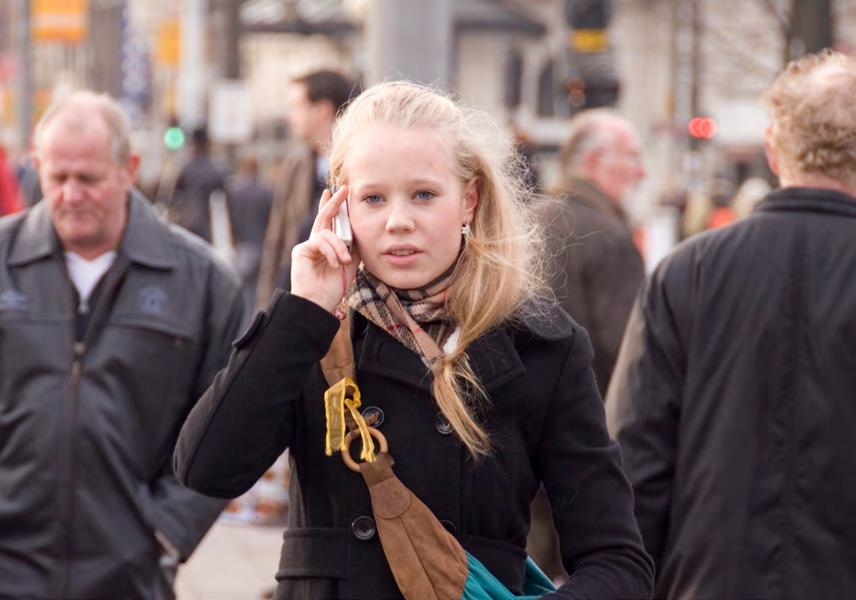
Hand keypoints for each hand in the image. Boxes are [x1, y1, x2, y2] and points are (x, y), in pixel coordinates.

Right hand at [290, 186, 359, 312]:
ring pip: (326, 233)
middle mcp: (316, 243)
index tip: (339, 193)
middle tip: (343, 190)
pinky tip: (334, 264)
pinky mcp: (301, 249)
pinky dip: (330, 252)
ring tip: (343, 261)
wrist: (320, 302)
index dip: (333, 207)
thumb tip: (355, 230)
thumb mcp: (349, 263)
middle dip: (334, 203)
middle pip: (324, 218)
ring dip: (339, 246)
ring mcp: (307, 245)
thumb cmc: (334, 287)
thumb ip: (351, 246)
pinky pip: (320, 241)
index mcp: (328, 246)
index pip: (330, 223)